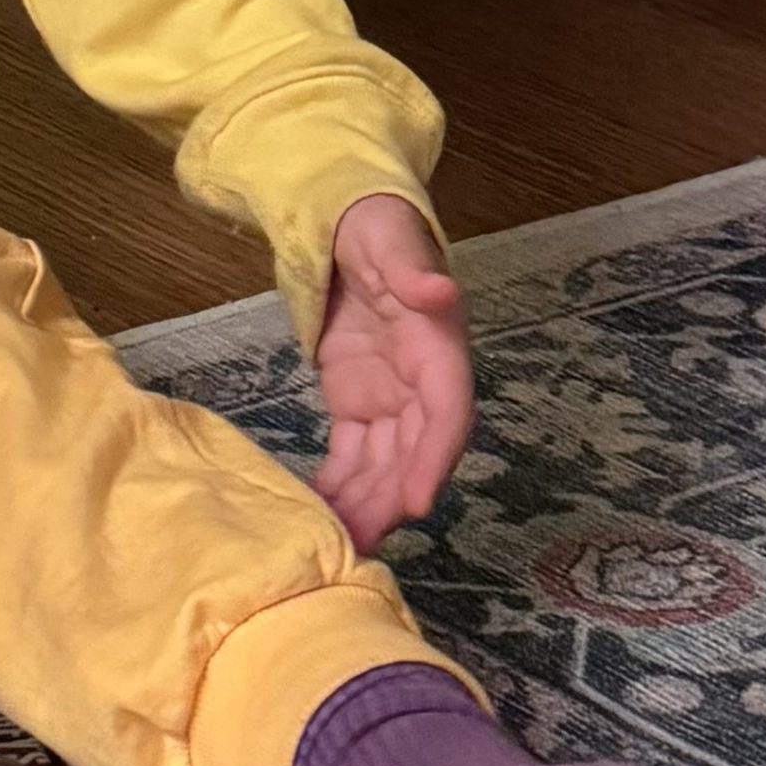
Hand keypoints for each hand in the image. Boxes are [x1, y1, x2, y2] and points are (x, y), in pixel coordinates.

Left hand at [315, 191, 471, 549]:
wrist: (346, 221)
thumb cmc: (375, 225)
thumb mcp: (388, 236)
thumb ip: (410, 267)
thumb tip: (439, 289)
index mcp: (439, 344)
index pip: (447, 409)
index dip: (435, 457)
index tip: (416, 501)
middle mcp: (424, 380)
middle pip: (416, 450)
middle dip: (392, 498)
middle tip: (361, 542)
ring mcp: (392, 396)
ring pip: (385, 462)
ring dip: (366, 504)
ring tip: (337, 543)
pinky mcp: (359, 403)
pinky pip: (354, 454)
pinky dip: (339, 485)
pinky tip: (317, 514)